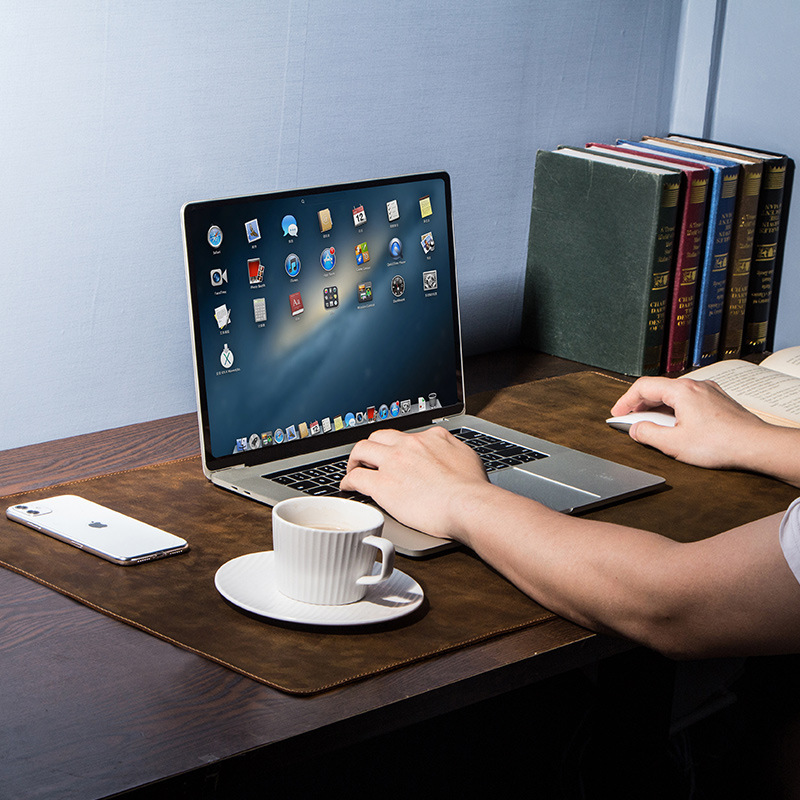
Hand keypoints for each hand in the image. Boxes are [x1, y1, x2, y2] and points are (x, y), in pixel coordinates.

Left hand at [340, 427, 489, 539]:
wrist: (467, 504)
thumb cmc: (472, 489)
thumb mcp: (467, 456)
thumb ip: (452, 447)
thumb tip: (447, 447)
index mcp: (430, 438)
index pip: (404, 436)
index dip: (395, 446)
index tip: (393, 453)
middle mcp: (409, 445)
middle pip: (379, 437)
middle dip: (371, 447)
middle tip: (368, 459)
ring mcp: (393, 462)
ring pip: (362, 450)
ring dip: (355, 459)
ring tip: (354, 468)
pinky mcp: (383, 484)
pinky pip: (356, 477)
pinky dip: (348, 480)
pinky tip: (348, 486)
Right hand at [610, 376, 769, 469]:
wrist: (757, 446)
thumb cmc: (721, 443)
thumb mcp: (673, 444)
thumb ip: (648, 434)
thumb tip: (635, 429)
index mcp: (681, 390)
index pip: (643, 387)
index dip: (625, 401)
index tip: (617, 413)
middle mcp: (695, 385)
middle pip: (658, 389)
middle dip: (640, 404)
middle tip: (630, 420)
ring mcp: (709, 392)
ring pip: (674, 395)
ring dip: (658, 408)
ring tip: (652, 426)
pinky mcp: (719, 401)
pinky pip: (689, 400)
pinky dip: (675, 409)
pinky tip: (676, 425)